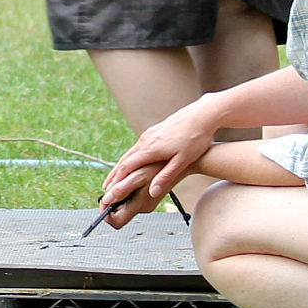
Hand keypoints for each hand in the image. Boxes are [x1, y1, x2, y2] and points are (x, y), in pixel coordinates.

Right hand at [94, 105, 217, 228]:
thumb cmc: (195, 139)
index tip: (110, 191)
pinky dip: (129, 158)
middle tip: (105, 188)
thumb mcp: (182, 161)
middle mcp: (146, 140)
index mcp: (150, 149)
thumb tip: (153, 192)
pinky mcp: (154, 132)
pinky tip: (131, 163)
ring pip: (130, 153)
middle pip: (124, 160)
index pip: (127, 167)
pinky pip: (136, 148)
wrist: (201, 115)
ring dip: (120, 166)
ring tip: (114, 178)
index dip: (117, 180)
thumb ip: (165, 177)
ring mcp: (149, 135)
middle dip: (114, 175)